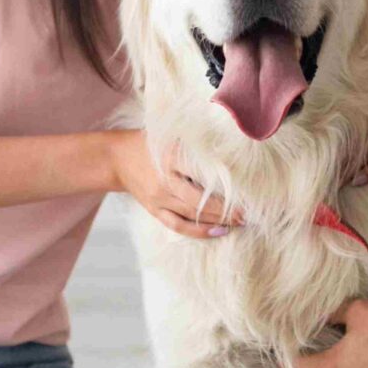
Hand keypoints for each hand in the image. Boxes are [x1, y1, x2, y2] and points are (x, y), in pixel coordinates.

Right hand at [108, 130, 241, 238]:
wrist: (117, 158)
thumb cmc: (151, 143)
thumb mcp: (171, 136)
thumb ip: (196, 143)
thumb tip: (231, 147)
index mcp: (171, 157)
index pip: (203, 171)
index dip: (226, 181)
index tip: (247, 186)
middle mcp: (165, 180)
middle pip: (200, 199)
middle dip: (227, 208)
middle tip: (249, 211)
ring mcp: (159, 198)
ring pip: (192, 215)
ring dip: (219, 221)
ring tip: (241, 222)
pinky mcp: (155, 210)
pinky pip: (178, 226)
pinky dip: (200, 231)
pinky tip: (219, 231)